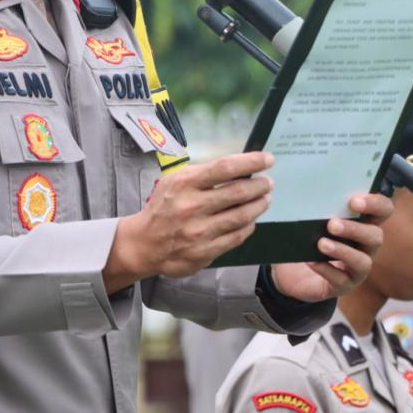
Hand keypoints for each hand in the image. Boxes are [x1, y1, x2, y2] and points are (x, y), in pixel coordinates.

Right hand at [104, 152, 274, 290]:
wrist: (144, 244)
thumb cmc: (164, 207)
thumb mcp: (175, 182)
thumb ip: (204, 175)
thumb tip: (240, 167)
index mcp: (184, 184)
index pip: (225, 168)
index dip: (251, 162)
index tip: (268, 159)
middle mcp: (192, 207)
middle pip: (238, 192)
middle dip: (259, 185)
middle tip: (268, 182)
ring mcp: (199, 232)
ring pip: (241, 216)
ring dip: (258, 205)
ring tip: (265, 199)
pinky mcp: (205, 252)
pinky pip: (236, 237)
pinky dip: (248, 226)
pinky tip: (250, 219)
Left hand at [269, 192, 393, 301]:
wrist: (291, 271)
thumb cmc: (305, 237)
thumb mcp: (306, 217)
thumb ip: (304, 200)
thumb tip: (288, 180)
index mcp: (362, 222)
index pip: (383, 210)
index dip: (375, 204)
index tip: (354, 201)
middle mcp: (365, 246)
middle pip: (376, 237)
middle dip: (355, 229)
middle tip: (332, 224)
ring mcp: (356, 268)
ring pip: (363, 262)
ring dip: (343, 251)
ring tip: (321, 244)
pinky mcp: (342, 285)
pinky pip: (341, 280)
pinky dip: (326, 270)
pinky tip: (312, 262)